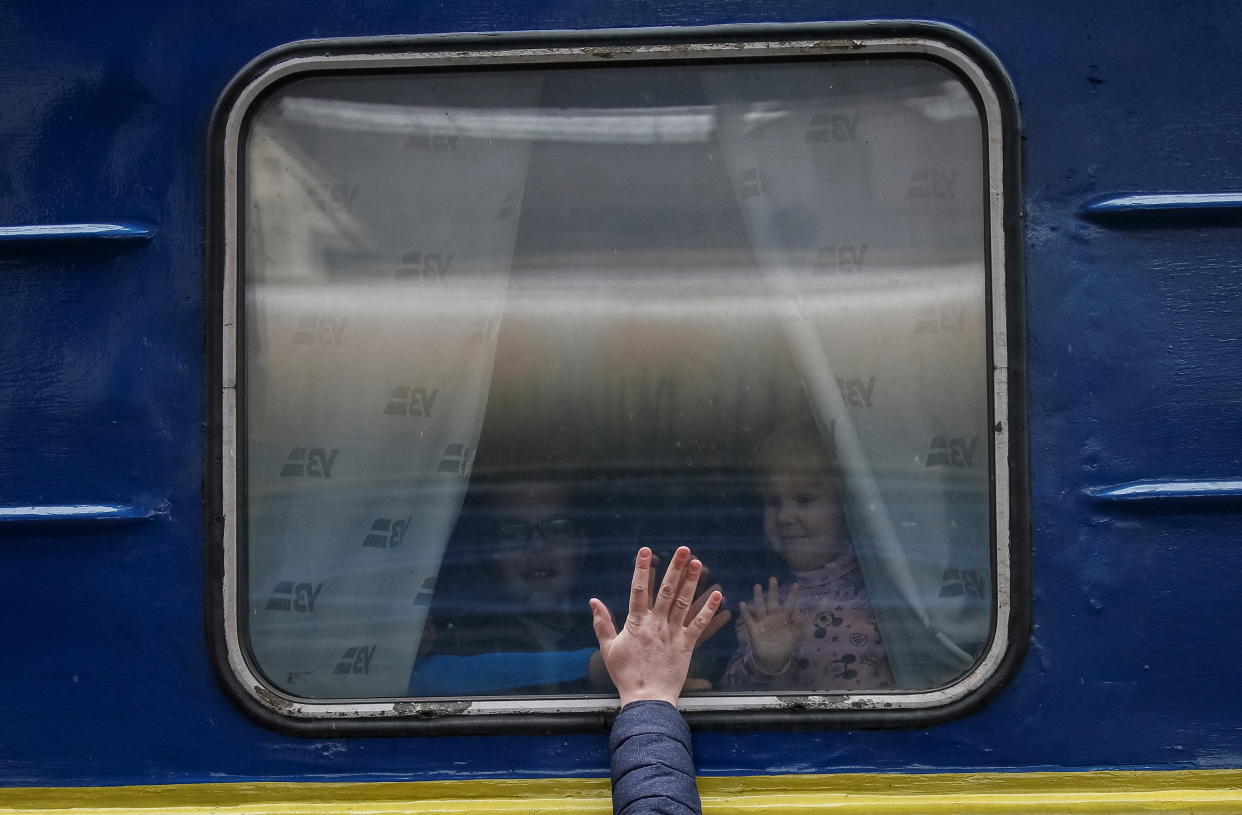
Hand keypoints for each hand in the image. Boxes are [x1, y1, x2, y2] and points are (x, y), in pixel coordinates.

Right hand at [589, 546, 722, 705]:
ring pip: (683, 602)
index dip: (642, 569)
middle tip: (683, 550)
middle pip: (666, 590)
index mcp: (636, 623)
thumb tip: (593, 601)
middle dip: (675, 568)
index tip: (645, 551)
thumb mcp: (608, 649)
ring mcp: (673, 634)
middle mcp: (656, 624)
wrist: (646, 698)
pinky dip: (709, 610)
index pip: (638, 589)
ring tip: (698, 563)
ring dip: (691, 582)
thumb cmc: (626, 675)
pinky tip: (717, 595)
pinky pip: (699, 625)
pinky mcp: (687, 645)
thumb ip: (602, 623)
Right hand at [739, 578, 803, 673]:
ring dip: (759, 597)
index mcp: (785, 618)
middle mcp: (773, 617)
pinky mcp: (754, 629)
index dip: (792, 595)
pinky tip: (743, 604)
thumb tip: (801, 614)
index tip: (796, 584)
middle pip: (773, 602)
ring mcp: (763, 622)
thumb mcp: (795, 637)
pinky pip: (749, 620)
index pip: (790, 604)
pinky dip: (746, 612)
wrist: (772, 660)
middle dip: (773, 591)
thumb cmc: (785, 646)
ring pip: (760, 607)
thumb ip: (798, 626)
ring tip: (757, 586)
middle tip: (773, 579)